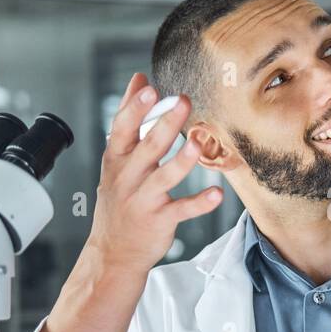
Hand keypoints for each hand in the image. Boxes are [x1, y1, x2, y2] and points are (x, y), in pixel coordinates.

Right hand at [86, 73, 222, 272]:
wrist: (113, 251)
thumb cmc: (119, 199)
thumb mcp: (115, 159)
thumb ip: (129, 119)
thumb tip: (138, 81)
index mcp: (117, 159)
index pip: (123, 129)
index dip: (135, 108)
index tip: (149, 88)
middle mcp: (128, 178)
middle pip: (148, 147)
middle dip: (165, 124)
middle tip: (183, 102)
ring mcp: (144, 200)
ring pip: (164, 177)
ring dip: (181, 161)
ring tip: (196, 143)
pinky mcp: (160, 220)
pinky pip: (182, 210)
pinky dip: (200, 202)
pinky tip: (217, 193)